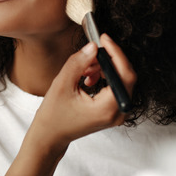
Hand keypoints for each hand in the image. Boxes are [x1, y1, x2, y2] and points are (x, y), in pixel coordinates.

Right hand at [27, 33, 135, 153]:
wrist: (51, 136)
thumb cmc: (54, 115)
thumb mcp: (62, 84)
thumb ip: (79, 63)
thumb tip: (93, 46)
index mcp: (107, 108)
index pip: (124, 75)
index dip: (116, 53)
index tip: (104, 39)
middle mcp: (118, 113)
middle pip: (125, 77)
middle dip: (108, 60)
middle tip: (91, 52)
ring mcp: (117, 114)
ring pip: (119, 80)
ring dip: (103, 69)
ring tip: (84, 69)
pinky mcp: (112, 111)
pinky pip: (115, 87)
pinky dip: (103, 77)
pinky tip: (87, 78)